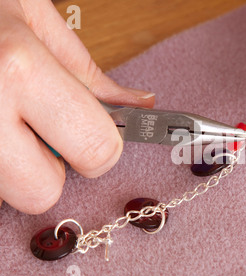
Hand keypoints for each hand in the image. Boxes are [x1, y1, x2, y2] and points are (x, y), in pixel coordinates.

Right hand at [0, 0, 154, 213]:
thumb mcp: (33, 15)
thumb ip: (87, 72)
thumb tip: (137, 105)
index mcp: (18, 70)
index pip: (96, 150)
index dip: (103, 146)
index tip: (96, 129)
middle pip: (43, 192)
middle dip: (53, 167)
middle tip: (41, 125)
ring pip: (7, 192)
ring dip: (17, 164)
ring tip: (5, 113)